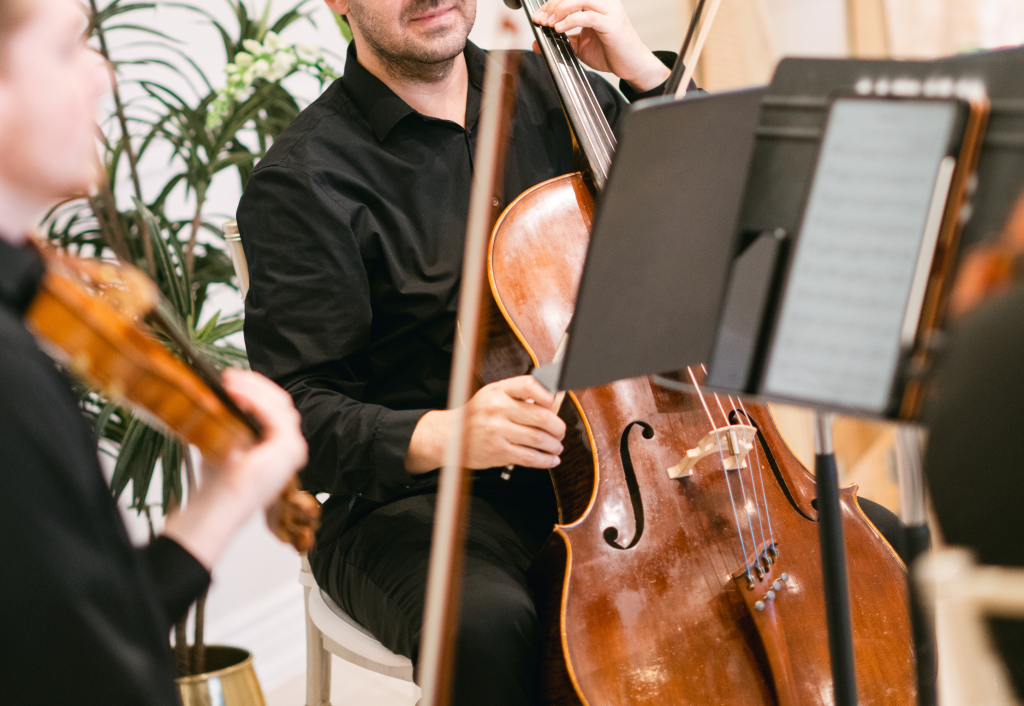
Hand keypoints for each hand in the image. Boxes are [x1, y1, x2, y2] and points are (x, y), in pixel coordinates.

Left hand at [164, 370, 307, 568]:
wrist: (218, 502)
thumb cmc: (220, 480)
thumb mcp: (226, 438)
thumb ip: (233, 416)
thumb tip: (223, 390)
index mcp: (278, 445)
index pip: (274, 407)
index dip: (255, 389)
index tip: (231, 379)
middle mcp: (290, 447)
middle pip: (281, 402)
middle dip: (255, 385)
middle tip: (230, 376)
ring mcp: (293, 448)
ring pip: (280, 404)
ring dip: (254, 389)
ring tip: (230, 382)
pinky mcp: (290, 448)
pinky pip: (276, 415)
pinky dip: (256, 400)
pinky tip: (238, 393)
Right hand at [406, 375, 566, 472]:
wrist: (450, 436)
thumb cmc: (476, 415)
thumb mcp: (493, 395)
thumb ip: (519, 395)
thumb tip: (553, 402)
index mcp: (499, 391)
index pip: (531, 386)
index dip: (549, 395)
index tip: (555, 404)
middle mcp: (498, 409)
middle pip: (542, 417)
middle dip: (558, 427)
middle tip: (560, 432)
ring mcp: (498, 431)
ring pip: (539, 439)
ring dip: (554, 445)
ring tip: (556, 446)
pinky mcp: (498, 452)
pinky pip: (530, 457)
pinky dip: (546, 460)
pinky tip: (551, 459)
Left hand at [532, 0, 669, 92]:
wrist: (632, 66)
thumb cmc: (611, 53)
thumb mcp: (580, 46)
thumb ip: (562, 40)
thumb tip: (537, 43)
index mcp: (597, 4)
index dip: (551, 3)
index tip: (538, 16)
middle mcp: (604, 3)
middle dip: (552, 6)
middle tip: (541, 20)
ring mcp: (610, 11)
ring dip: (560, 10)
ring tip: (549, 23)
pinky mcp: (612, 24)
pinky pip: (588, 16)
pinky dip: (570, 20)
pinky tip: (559, 28)